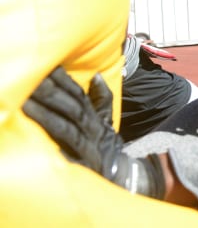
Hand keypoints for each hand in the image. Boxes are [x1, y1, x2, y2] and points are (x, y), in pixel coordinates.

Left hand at [23, 67, 165, 198]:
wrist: (125, 177)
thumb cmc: (107, 148)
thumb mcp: (107, 123)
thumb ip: (102, 100)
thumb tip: (97, 75)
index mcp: (96, 120)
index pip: (79, 96)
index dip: (65, 81)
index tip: (49, 66)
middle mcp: (93, 132)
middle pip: (72, 110)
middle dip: (53, 94)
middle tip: (34, 80)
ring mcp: (88, 150)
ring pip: (66, 130)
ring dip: (46, 116)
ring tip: (26, 103)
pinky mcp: (83, 169)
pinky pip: (68, 160)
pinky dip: (55, 151)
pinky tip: (36, 142)